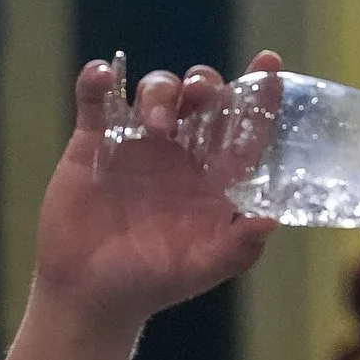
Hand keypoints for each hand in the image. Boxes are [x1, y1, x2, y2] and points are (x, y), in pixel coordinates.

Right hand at [31, 53, 280, 330]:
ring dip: (159, 93)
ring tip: (152, 124)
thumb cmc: (150, 285)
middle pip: (202, 95)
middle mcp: (180, 152)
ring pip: (157, 90)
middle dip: (206, 83)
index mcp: (213, 176)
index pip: (244, 126)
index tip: (269, 64)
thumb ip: (237, 248)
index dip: (260, 93)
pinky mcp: (94, 144)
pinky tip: (101, 76)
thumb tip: (271, 219)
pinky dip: (97, 81)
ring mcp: (136, 144)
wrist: (88, 295)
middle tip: (200, 94)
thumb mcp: (199, 270)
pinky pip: (97, 100)